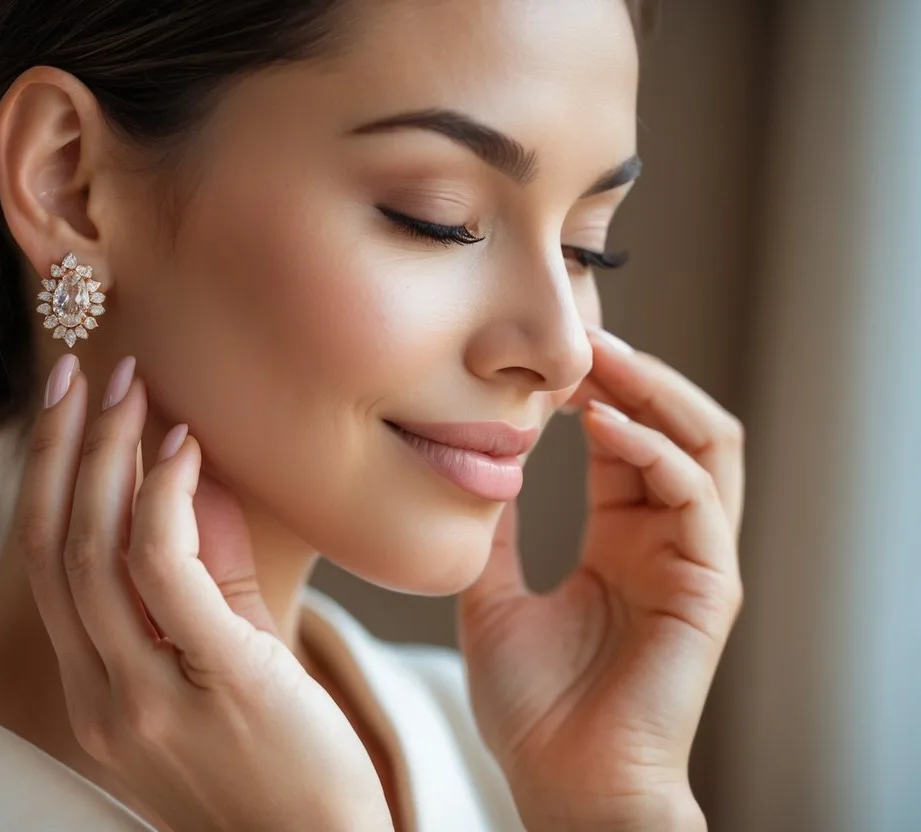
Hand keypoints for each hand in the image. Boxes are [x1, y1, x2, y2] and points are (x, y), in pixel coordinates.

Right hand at [10, 355, 392, 831]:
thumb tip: (188, 475)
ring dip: (108, 453)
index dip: (50, 476)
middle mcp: (100, 697)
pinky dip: (164, 495)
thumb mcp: (226, 664)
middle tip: (84, 370)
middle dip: (63, 446)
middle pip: (53, 545)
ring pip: (94, 548)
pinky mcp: (215, 683)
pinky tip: (183, 444)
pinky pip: (164, 570)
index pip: (48, 565)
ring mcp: (147, 697)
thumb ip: (207, 577)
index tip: (66, 407)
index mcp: (93, 693)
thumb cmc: (280, 762)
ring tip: (132, 386)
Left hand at [457, 328, 743, 830]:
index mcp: (620, 536)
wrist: (563, 785)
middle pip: (672, 423)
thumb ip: (491, 534)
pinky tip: (603, 427)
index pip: (624, 435)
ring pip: (704, 444)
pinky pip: (697, 499)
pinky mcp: (708, 588)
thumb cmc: (532, 707)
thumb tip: (470, 467)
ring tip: (598, 363)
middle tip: (582, 333)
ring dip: (654, 394)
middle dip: (633, 373)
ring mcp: (692, 558)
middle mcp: (664, 537)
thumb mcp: (491, 596)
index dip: (594, 386)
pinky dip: (655, 452)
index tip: (545, 350)